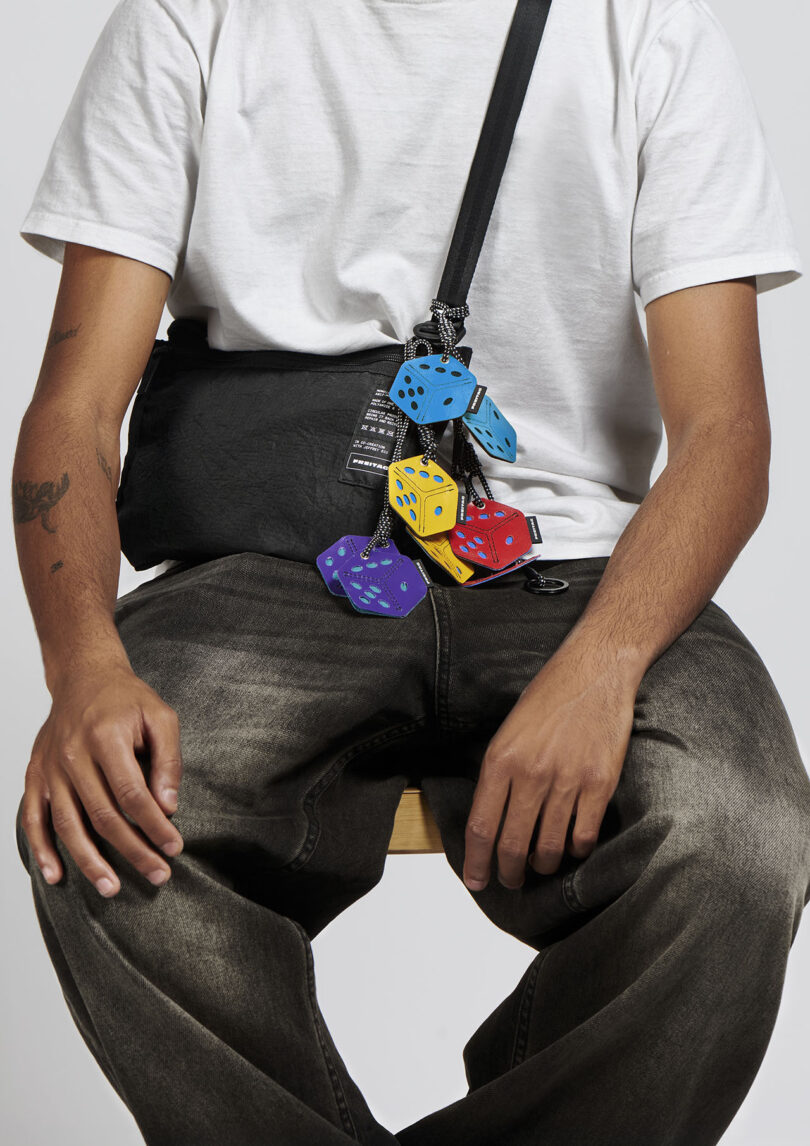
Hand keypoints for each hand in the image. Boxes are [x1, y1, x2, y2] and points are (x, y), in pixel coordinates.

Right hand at [20, 662, 184, 897]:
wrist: (83, 676)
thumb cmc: (126, 699)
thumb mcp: (160, 718)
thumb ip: (167, 761)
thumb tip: (168, 806)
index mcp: (106, 737)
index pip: (132, 794)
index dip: (154, 825)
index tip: (174, 847)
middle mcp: (73, 755)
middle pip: (103, 815)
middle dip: (133, 850)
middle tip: (158, 874)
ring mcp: (50, 768)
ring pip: (68, 824)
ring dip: (90, 861)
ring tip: (111, 888)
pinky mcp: (35, 775)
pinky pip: (34, 818)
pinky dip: (42, 849)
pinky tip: (56, 874)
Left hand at [462, 642, 639, 890]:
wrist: (595, 672)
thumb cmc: (549, 696)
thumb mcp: (509, 730)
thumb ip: (500, 773)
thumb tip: (492, 819)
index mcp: (501, 759)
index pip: (481, 826)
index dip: (476, 862)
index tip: (475, 880)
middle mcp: (531, 774)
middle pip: (512, 845)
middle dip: (508, 872)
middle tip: (510, 879)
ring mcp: (567, 781)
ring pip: (548, 848)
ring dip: (541, 866)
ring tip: (539, 866)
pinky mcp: (599, 784)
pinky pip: (583, 836)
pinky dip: (574, 850)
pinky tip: (570, 846)